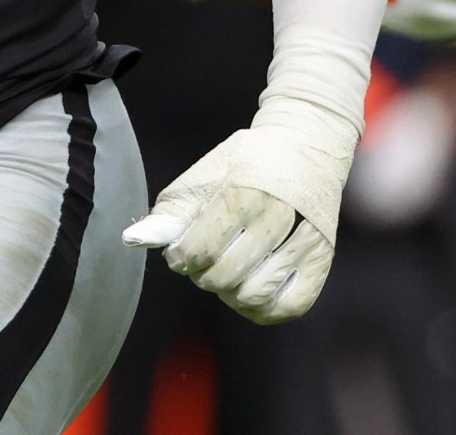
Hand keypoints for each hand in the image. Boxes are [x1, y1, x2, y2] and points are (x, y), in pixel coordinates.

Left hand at [122, 28, 368, 323]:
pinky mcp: (322, 261)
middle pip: (225, 275)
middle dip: (202, 276)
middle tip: (203, 261)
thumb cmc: (246, 163)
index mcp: (244, 190)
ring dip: (230, 293)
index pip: (201, 248)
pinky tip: (250, 290)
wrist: (307, 146)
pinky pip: (290, 306)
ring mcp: (306, 240)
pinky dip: (263, 308)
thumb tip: (133, 240)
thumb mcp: (204, 175)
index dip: (181, 258)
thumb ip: (171, 212)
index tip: (180, 252)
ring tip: (226, 273)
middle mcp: (279, 215)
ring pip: (255, 295)